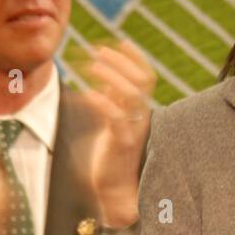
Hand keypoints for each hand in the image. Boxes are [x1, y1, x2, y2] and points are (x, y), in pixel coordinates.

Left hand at [77, 41, 155, 228]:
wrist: (115, 192)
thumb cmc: (111, 158)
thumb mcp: (112, 125)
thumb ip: (113, 103)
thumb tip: (106, 82)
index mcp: (141, 110)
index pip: (147, 76)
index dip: (135, 58)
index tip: (120, 42)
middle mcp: (142, 116)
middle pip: (141, 80)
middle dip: (121, 61)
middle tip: (99, 50)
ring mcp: (134, 129)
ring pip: (131, 94)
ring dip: (112, 75)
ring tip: (92, 64)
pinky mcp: (122, 143)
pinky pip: (115, 116)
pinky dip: (102, 101)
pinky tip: (87, 94)